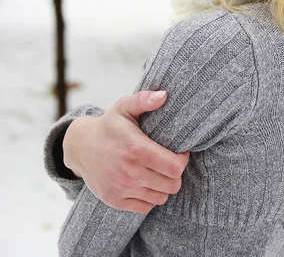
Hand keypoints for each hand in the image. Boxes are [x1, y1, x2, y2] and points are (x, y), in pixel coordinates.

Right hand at [63, 90, 189, 213]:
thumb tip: (164, 95)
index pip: (175, 167)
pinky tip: (147, 182)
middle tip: (170, 162)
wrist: (80, 146)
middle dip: (176, 174)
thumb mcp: (124, 107)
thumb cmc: (109, 125)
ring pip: (161, 197)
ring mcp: (122, 188)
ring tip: (159, 172)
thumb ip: (144, 100)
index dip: (183, 160)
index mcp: (136, 149)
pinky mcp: (115, 200)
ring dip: (164, 186)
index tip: (179, 152)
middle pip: (172, 185)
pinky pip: (146, 207)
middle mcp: (130, 172)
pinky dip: (150, 197)